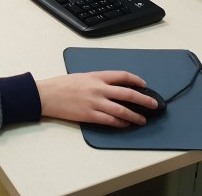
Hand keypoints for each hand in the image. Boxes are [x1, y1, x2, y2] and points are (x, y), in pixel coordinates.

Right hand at [36, 71, 155, 127]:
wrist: (47, 95)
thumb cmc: (62, 85)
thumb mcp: (82, 77)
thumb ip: (98, 81)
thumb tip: (112, 88)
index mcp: (97, 76)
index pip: (122, 76)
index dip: (136, 80)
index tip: (144, 85)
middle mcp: (99, 88)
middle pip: (127, 93)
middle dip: (144, 100)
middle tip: (153, 104)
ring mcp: (95, 103)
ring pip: (122, 110)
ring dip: (135, 116)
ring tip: (142, 119)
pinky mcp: (90, 115)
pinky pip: (110, 120)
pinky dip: (120, 123)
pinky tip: (125, 125)